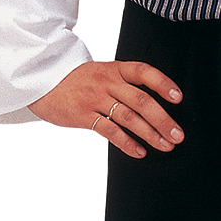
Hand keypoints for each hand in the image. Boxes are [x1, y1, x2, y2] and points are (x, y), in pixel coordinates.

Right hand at [28, 60, 183, 159]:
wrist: (40, 80)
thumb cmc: (76, 80)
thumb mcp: (101, 73)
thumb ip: (123, 83)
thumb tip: (154, 102)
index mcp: (115, 69)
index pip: (144, 72)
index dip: (163, 84)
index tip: (179, 98)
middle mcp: (107, 82)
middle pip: (142, 100)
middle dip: (163, 120)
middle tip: (178, 135)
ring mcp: (94, 98)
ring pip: (129, 118)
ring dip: (150, 134)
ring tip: (165, 146)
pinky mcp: (82, 115)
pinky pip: (109, 131)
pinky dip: (127, 143)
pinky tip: (140, 152)